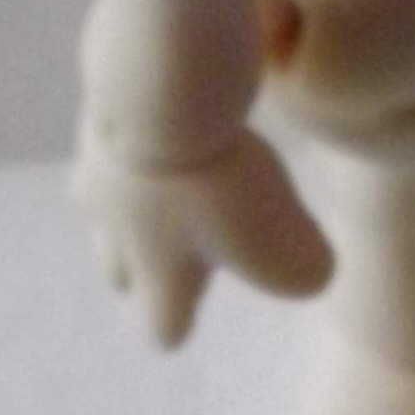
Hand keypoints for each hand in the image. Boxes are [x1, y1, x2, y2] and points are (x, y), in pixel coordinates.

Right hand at [72, 121, 334, 349]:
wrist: (160, 88)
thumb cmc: (216, 182)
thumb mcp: (279, 242)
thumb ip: (301, 272)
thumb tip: (315, 275)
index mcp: (157, 273)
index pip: (161, 327)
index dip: (180, 320)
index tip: (195, 310)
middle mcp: (117, 228)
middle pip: (118, 266)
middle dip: (143, 261)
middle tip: (178, 241)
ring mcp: (98, 168)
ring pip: (101, 199)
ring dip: (128, 194)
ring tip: (161, 174)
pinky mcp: (99, 112)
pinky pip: (111, 133)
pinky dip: (133, 130)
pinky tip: (163, 111)